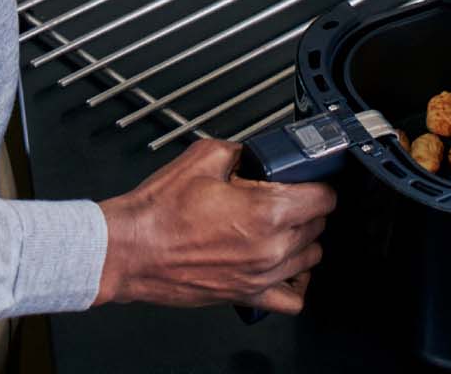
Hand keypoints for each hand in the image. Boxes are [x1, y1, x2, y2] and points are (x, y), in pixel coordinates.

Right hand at [94, 140, 334, 314]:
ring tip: (283, 228)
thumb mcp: (203, 158)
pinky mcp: (245, 295)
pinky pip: (291, 299)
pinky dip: (295, 283)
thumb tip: (256, 154)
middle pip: (318, 226)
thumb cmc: (158, 212)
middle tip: (287, 198)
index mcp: (266, 212)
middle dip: (307, 209)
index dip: (318, 184)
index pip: (323, 198)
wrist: (127, 250)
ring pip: (310, 259)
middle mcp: (270, 248)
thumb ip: (242, 152)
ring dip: (303, 241)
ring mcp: (260, 275)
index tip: (310, 181)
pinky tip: (284, 268)